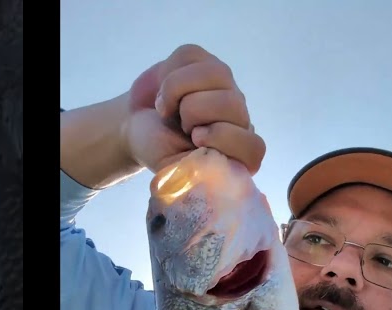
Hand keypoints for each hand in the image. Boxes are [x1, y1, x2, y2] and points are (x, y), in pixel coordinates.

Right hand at [123, 45, 266, 174]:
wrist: (137, 124)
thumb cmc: (159, 149)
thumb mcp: (173, 169)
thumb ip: (195, 172)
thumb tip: (209, 164)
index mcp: (236, 151)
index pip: (254, 148)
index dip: (222, 139)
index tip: (194, 140)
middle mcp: (238, 116)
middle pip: (232, 103)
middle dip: (193, 113)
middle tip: (180, 125)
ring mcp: (225, 85)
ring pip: (214, 73)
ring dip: (177, 90)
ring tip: (168, 107)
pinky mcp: (204, 61)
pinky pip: (190, 56)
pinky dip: (168, 72)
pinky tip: (165, 89)